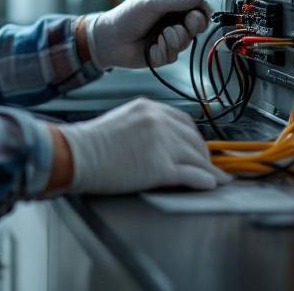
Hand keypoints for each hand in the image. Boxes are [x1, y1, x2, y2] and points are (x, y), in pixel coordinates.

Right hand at [60, 98, 230, 193]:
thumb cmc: (91, 142)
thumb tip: (162, 143)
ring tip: (216, 179)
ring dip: (209, 170)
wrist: (77, 154)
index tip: (198, 147)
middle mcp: (159, 121)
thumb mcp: (121, 121)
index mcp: (149, 108)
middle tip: (208, 165)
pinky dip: (204, 181)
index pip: (183, 121)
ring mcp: (162, 143)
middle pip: (194, 138)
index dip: (194, 137)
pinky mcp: (161, 167)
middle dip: (203, 154)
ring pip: (196, 157)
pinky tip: (209, 185)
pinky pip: (192, 175)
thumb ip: (143, 126)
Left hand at [85, 0, 211, 68]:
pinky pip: (175, 54)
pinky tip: (151, 47)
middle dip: (193, 24)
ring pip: (188, 40)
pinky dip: (162, 50)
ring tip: (158, 36)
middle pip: (200, 21)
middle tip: (180, 24)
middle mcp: (175, 16)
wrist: (110, 41)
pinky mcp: (166, 52)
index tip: (201, 11)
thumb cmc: (127, 16)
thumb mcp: (150, 2)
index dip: (204, 5)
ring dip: (174, 38)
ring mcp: (172, 34)